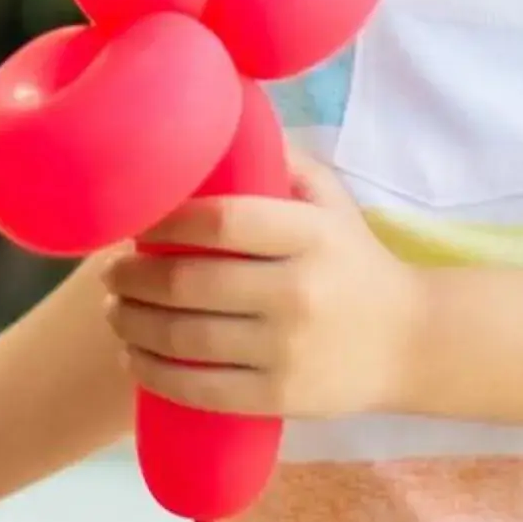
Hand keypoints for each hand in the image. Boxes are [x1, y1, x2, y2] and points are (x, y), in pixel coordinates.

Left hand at [105, 154, 427, 420]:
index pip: (221, 222)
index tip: (137, 225)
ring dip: (133, 324)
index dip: (165, 223)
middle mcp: (299, 292)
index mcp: (310, 235)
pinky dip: (154, 373)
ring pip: (186, 339)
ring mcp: (289, 350)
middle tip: (111, 272)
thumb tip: (214, 124)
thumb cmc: (354, 260)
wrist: (411, 340)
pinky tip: (133, 357)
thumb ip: (280, 161)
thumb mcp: (331, 200)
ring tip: (114, 310)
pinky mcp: (282, 397)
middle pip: (191, 283)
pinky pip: (201, 389)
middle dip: (134, 278)